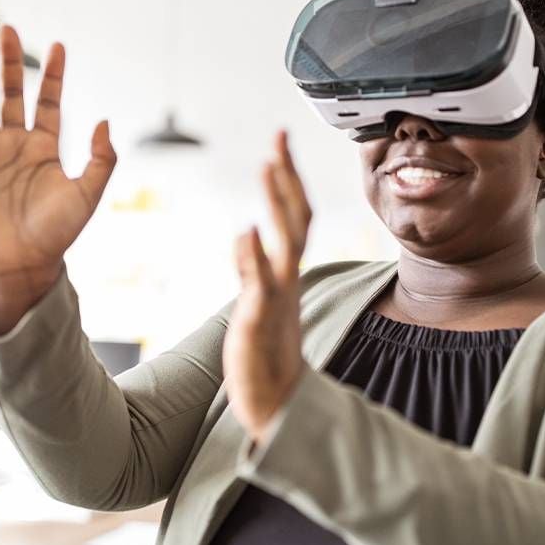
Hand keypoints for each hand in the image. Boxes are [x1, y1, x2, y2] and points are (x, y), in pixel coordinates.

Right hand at [0, 25, 116, 334]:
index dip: (54, 75)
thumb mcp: (89, 194)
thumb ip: (102, 158)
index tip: (60, 46)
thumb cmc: (57, 234)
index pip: (49, 102)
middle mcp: (14, 145)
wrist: (22, 265)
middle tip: (9, 31)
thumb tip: (103, 120)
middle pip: (11, 93)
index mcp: (45, 149)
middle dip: (11, 63)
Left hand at [223, 131, 312, 442]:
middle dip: (287, 178)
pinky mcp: (261, 322)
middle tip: (279, 139)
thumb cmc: (267, 357)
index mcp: (286, 275)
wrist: (278, 405)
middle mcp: (287, 281)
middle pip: (297, 220)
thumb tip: (247, 236)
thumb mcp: (258, 304)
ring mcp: (277, 299)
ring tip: (269, 167)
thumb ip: (253, 269)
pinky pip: (261, 285)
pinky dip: (255, 257)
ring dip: (277, 204)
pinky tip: (248, 230)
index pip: (295, 218)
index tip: (279, 145)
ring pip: (285, 244)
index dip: (289, 181)